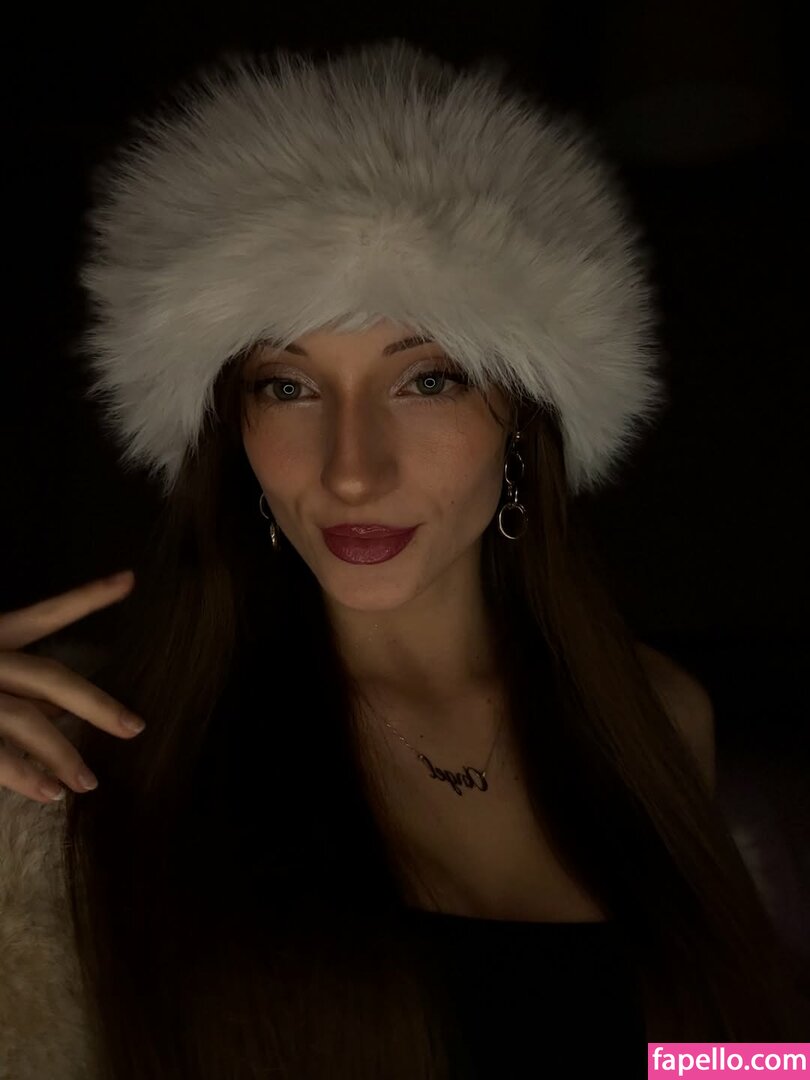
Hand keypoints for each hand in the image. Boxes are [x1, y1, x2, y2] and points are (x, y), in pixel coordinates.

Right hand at [0, 572, 144, 802]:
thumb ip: (16, 677)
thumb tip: (58, 713)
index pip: (44, 613)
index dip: (88, 597)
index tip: (130, 580)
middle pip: (48, 676)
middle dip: (95, 703)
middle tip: (135, 726)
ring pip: (25, 720)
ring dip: (60, 753)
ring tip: (87, 783)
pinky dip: (21, 774)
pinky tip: (46, 792)